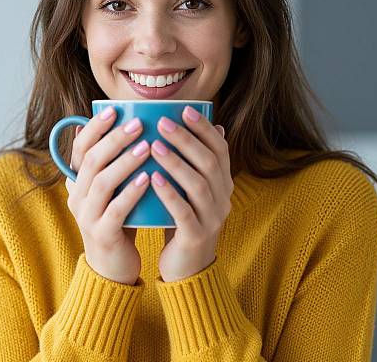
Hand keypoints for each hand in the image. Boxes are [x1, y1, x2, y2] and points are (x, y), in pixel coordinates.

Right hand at [66, 107, 150, 284]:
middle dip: (114, 139)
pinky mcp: (102, 235)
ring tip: (146, 146)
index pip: (79, 148)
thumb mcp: (110, 188)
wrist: (112, 265)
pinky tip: (147, 178)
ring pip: (102, 182)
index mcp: (77, 182)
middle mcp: (76, 196)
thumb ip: (111, 162)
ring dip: (124, 162)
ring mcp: (86, 216)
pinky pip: (115, 210)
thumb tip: (117, 131)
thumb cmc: (117, 217)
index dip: (95, 128)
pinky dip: (131, 192)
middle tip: (137, 123)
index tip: (114, 110)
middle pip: (91, 160)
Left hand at [150, 106, 232, 281]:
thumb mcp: (193, 190)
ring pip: (198, 185)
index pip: (220, 149)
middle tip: (163, 122)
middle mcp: (223, 198)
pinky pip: (184, 212)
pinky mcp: (196, 236)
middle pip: (209, 162)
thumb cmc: (185, 220)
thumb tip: (212, 126)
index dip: (204, 128)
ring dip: (176, 162)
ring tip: (154, 145)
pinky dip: (169, 193)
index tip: (185, 109)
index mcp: (223, 184)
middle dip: (186, 139)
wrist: (188, 267)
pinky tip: (153, 178)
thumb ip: (197, 163)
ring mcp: (212, 218)